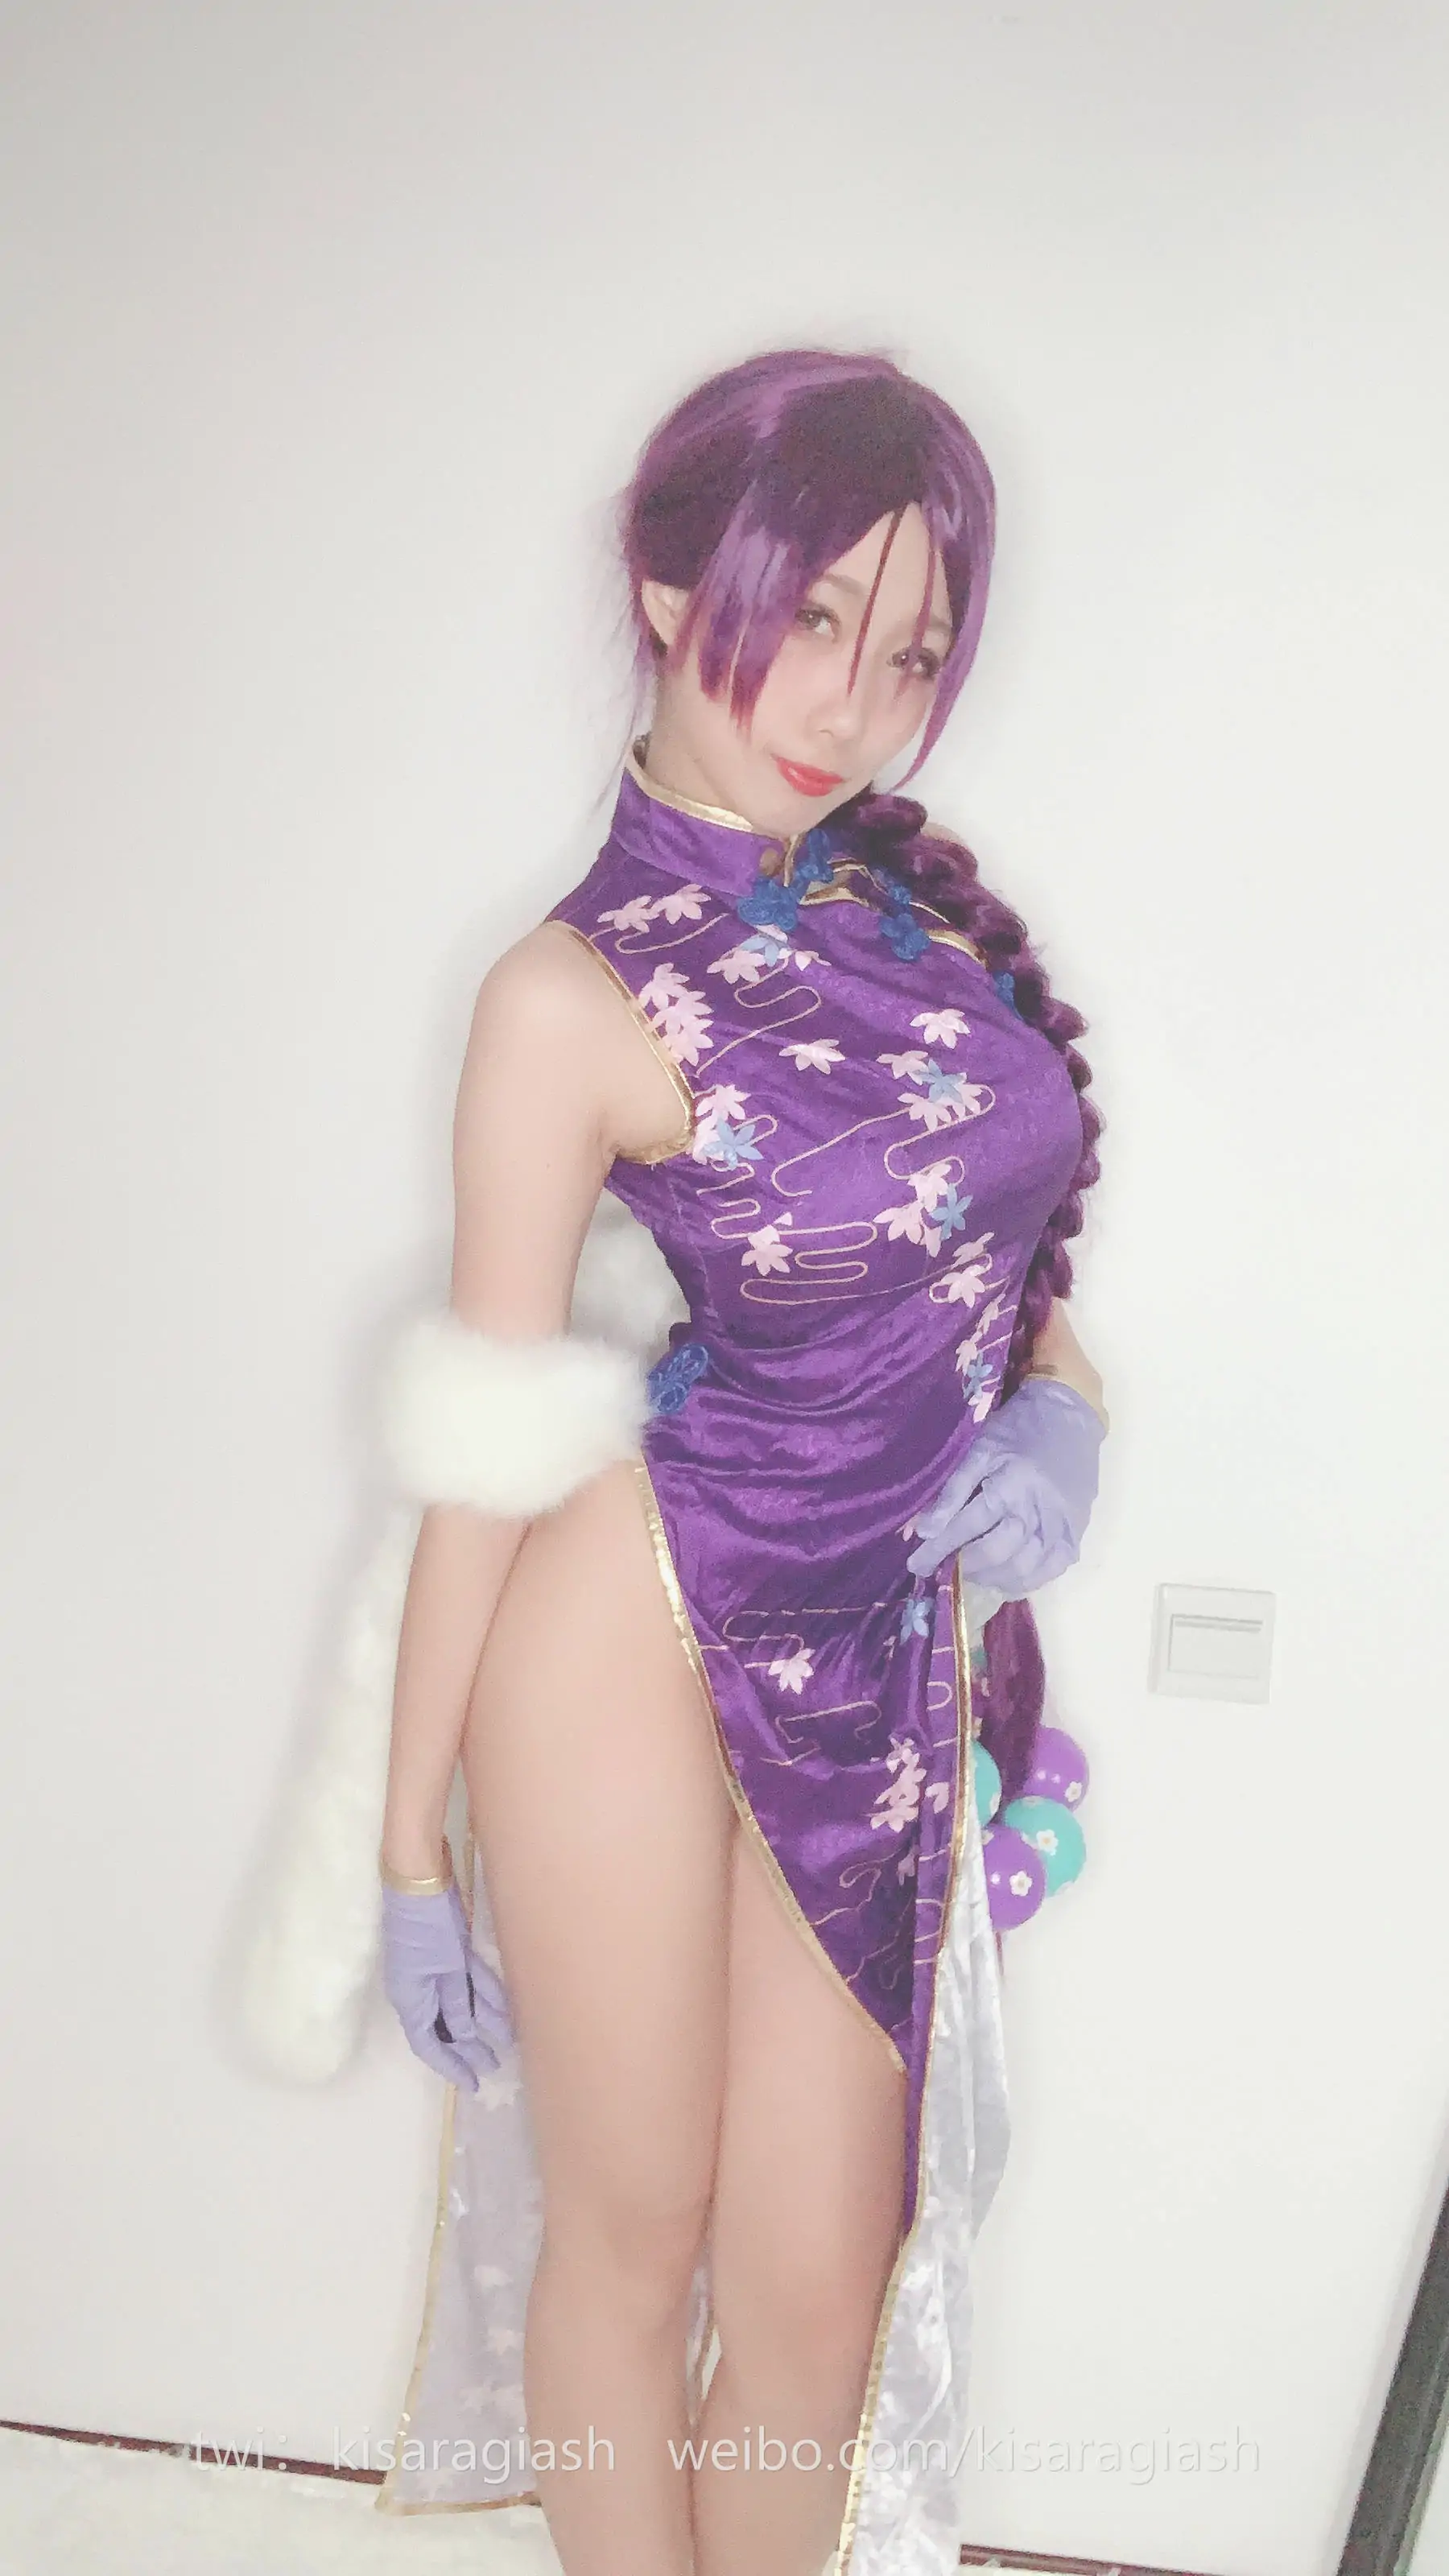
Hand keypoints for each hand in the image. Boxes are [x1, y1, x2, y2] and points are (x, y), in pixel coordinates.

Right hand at [380, 1880, 512, 2090]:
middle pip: (446, 2026)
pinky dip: (487, 1994)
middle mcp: (421, 1986)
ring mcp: (437, 1966)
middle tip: (495, 2068)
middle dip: (469, 2049)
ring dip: (483, 2023)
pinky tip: (506, 2010)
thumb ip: (455, 2003)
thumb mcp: (441, 1968)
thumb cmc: (424, 1924)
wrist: (420, 1873)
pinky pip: (470, 1979)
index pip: (428, 2043)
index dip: (450, 2066)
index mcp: (410, 1996)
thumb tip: (467, 2037)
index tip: (472, 2084)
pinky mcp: (452, 1947)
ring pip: (461, 2003)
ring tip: (507, 2044)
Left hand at [906, 1378, 1103, 1598]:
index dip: (938, 1550)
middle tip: (945, 1568)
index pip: (967, 1526)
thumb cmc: (1017, 1430)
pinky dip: (1024, 1582)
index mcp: (1011, 1484)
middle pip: (997, 1553)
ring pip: (1024, 1568)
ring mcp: (1060, 1526)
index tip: (916, 1565)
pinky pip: (1050, 1571)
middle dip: (964, 1567)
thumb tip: (924, 1531)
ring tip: (971, 1573)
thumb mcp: (979, 1449)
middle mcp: (1038, 1509)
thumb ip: (953, 1491)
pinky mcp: (1075, 1534)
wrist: (1069, 1417)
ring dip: (991, 1578)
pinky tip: (1004, 1578)